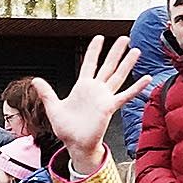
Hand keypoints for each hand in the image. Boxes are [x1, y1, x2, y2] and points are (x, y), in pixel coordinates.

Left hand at [35, 34, 151, 179]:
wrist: (75, 144)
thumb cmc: (67, 129)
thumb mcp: (53, 107)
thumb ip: (46, 93)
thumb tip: (36, 80)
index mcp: (82, 87)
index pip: (89, 63)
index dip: (94, 51)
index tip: (99, 38)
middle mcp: (95, 90)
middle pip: (108, 66)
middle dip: (115, 52)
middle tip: (124, 39)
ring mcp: (104, 97)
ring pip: (118, 76)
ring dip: (127, 64)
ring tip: (135, 51)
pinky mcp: (110, 107)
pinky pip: (125, 95)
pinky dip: (136, 88)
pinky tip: (145, 79)